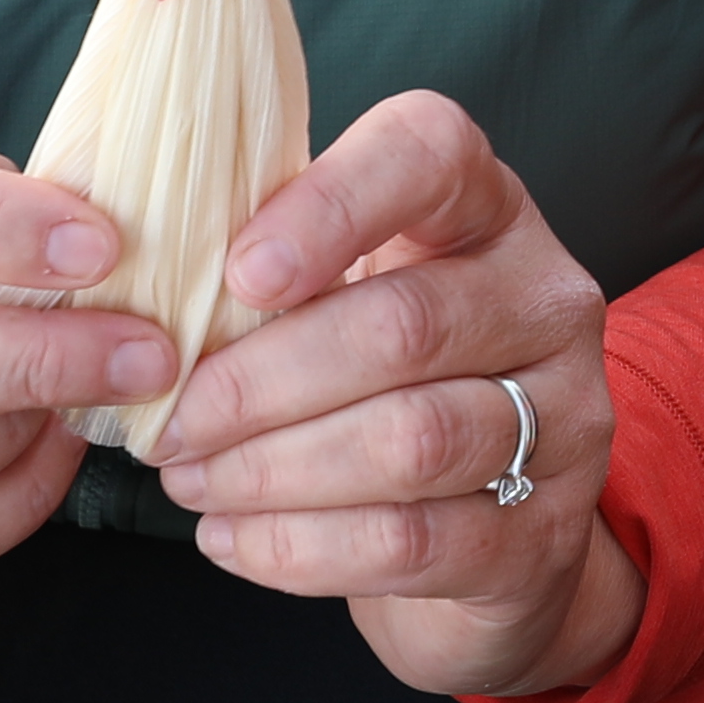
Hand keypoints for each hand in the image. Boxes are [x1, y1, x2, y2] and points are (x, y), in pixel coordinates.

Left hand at [137, 88, 636, 702]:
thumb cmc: (379, 380)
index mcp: (484, 208)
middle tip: (168, 424)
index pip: (429, 155)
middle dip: (261, 383)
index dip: (332, 204)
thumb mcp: (341, 295)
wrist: (487, 528)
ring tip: (190, 481)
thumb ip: (272, 274)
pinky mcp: (545, 530)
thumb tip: (138, 302)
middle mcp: (544, 298)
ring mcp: (565, 417)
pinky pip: (412, 542)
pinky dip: (301, 546)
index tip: (240, 271)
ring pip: (410, 442)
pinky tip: (233, 537)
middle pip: (404, 327)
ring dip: (273, 471)